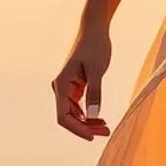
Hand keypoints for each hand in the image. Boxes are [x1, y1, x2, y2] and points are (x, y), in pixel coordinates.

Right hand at [52, 21, 112, 139]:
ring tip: (105, 128)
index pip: (63, 116)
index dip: (76, 129)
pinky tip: (99, 119)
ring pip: (74, 113)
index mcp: (61, 84)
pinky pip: (78, 105)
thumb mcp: (98, 69)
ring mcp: (67, 88)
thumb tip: (93, 114)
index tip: (91, 136)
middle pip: (69, 117)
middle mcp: (60, 88)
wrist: (94, 28)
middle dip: (85, 127)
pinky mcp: (75, 86)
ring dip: (87, 122)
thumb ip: (95, 92)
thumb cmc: (95, 45)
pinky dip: (88, 113)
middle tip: (105, 133)